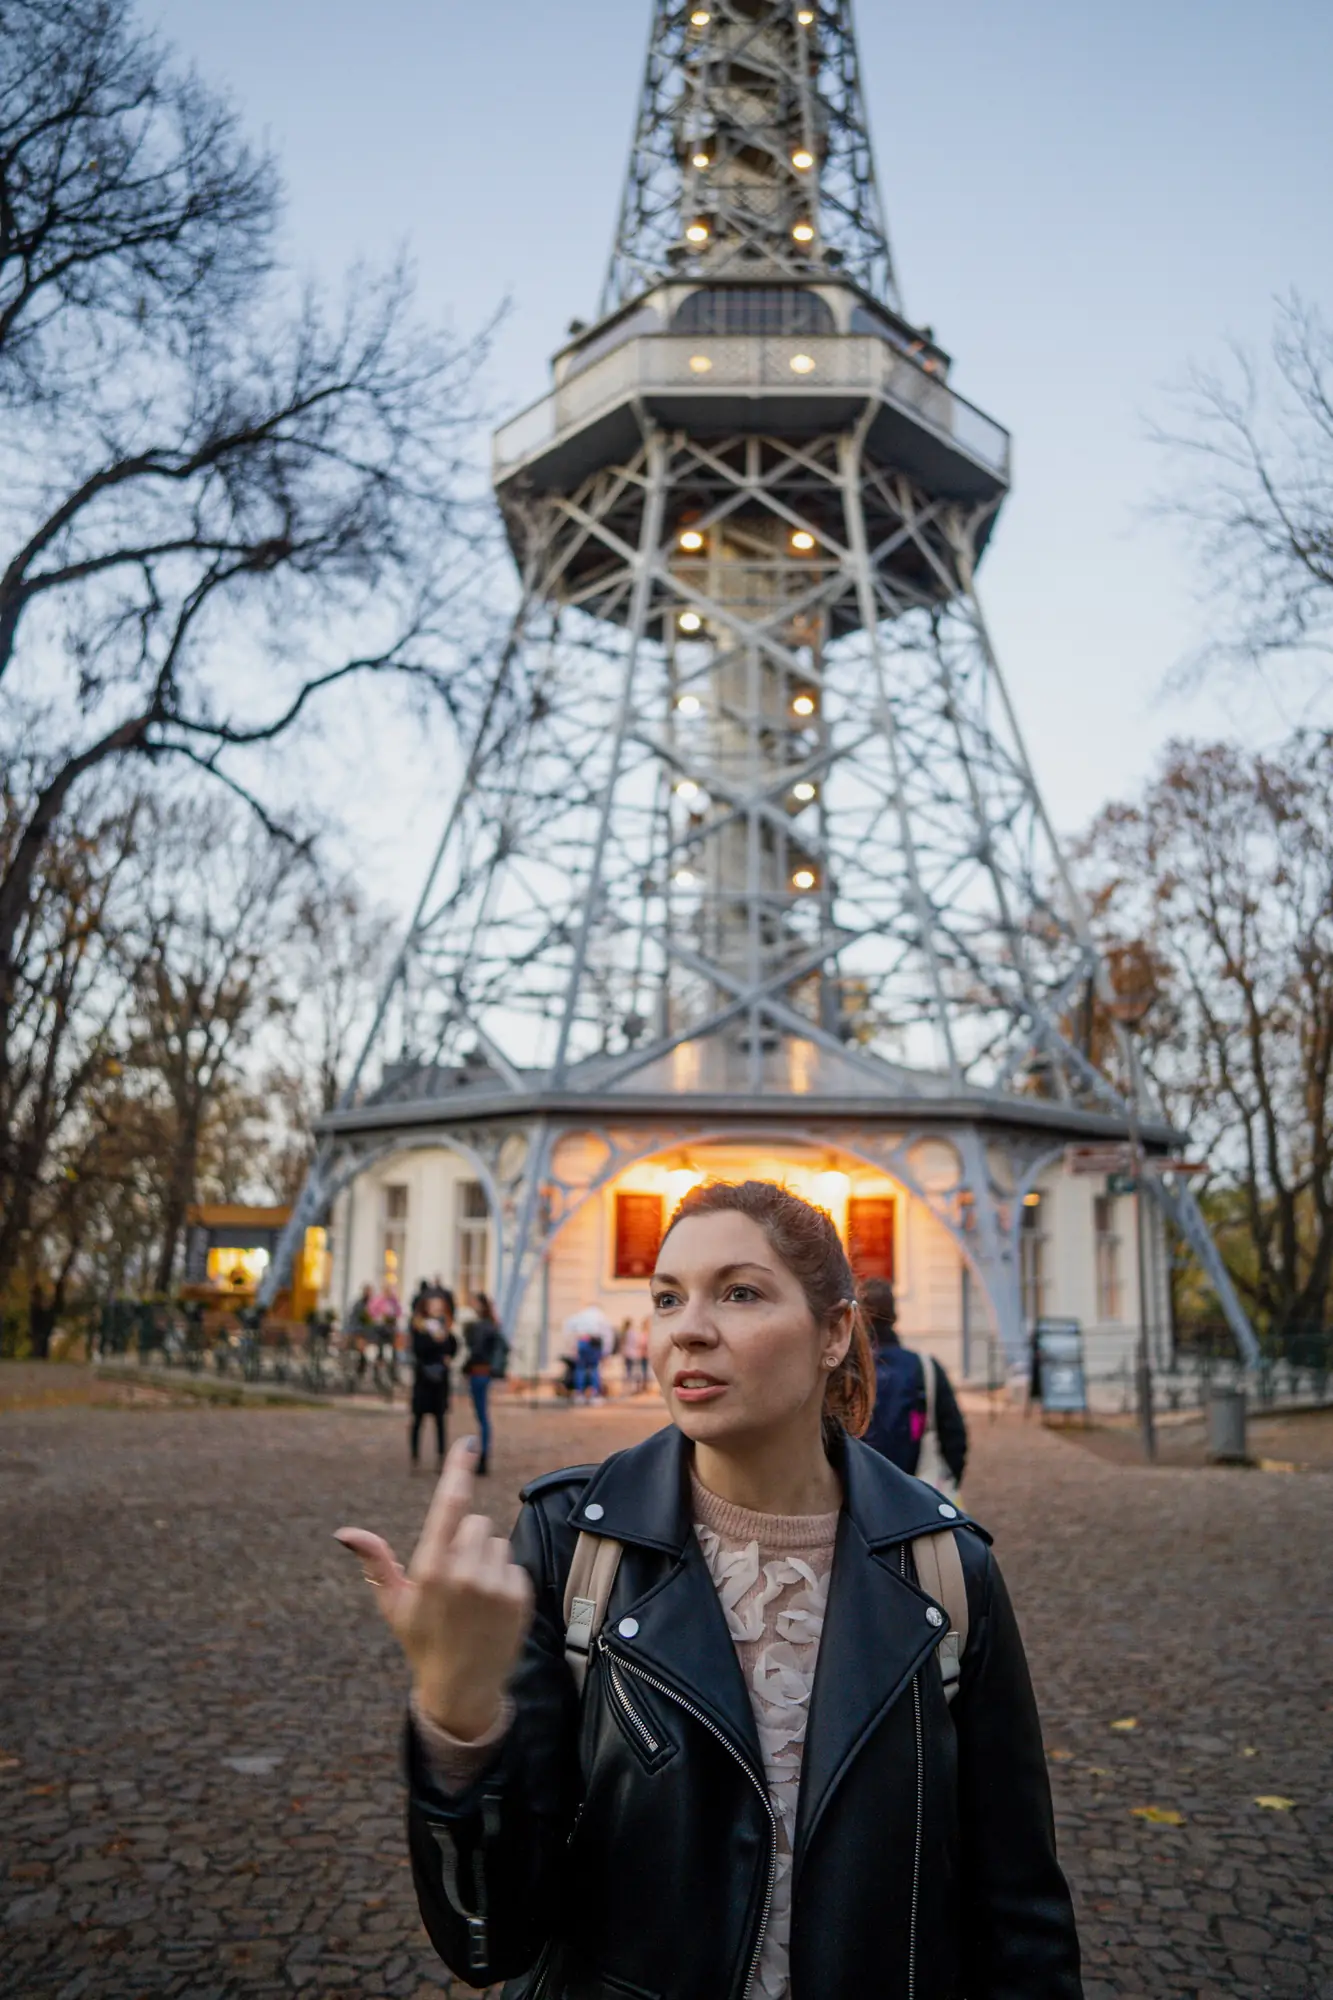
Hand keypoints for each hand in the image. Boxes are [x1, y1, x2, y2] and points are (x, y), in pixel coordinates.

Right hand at [335, 1435, 533, 1739]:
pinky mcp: (519, 1596)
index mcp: (430, 1569)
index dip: (458, 1469)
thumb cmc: (421, 1639)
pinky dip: (503, 1577)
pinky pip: (513, 1563)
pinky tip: (490, 1606)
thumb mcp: (393, 1603)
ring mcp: (494, 1585)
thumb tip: (345, 1532)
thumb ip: (375, 1561)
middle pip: (475, 1521)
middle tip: (453, 1575)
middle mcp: (464, 1573)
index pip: (448, 1505)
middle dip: (465, 1539)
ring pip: (495, 1540)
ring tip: (472, 1594)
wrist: (462, 1687)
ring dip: (485, 1557)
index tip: (468, 1441)